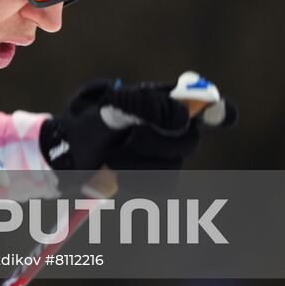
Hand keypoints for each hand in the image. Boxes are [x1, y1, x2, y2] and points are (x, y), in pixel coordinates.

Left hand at [39, 72, 237, 172]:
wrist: (65, 158)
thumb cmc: (85, 124)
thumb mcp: (107, 108)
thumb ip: (142, 106)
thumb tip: (181, 116)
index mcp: (158, 101)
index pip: (200, 102)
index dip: (217, 108)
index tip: (219, 112)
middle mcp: (168, 126)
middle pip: (190, 138)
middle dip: (159, 141)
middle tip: (132, 138)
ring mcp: (165, 154)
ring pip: (175, 164)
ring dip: (139, 163)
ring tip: (112, 156)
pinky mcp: (157, 178)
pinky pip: (164, 185)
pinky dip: (137, 181)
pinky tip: (117, 173)